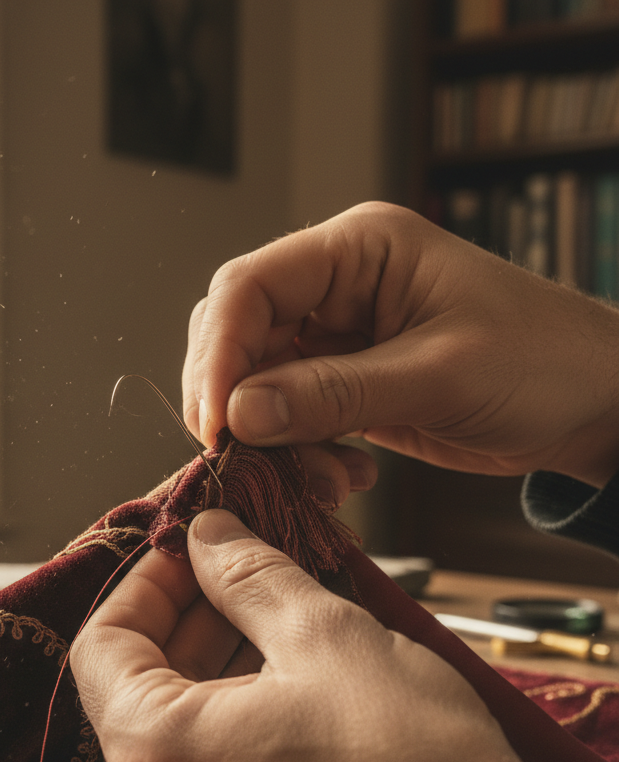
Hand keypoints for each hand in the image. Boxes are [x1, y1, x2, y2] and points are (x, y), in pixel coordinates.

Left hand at [70, 509, 616, 761]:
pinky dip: (233, 722)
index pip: (100, 646)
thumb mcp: (324, 635)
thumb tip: (205, 535)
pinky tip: (291, 685)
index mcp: (153, 755)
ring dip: (214, 669)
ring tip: (277, 621)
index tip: (191, 553)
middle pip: (137, 690)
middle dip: (187, 621)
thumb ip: (246, 574)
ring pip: (177, 735)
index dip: (144, 584)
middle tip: (242, 574)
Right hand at [183, 202, 618, 488]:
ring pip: (254, 380)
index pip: (250, 286)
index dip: (218, 353)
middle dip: (230, 397)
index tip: (215, 422)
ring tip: (316, 477)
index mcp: (358, 249)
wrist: (595, 405)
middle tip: (238, 456)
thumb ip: (333, 395)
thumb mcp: (438, 376)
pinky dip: (296, 453)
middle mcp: (336, 284)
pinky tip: (338, 476)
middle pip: (237, 331)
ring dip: (266, 436)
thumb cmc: (543, 364)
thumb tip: (238, 417)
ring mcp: (336, 335)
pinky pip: (288, 415)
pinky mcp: (343, 382)